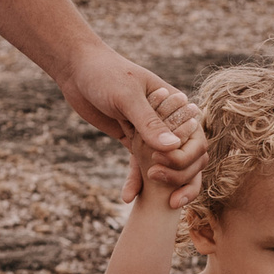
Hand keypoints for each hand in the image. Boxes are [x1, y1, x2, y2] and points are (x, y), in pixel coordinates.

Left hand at [58, 45, 208, 206]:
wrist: (78, 69)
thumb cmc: (105, 73)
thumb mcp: (127, 96)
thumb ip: (149, 122)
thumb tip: (172, 148)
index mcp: (176, 104)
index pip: (195, 137)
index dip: (187, 157)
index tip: (162, 162)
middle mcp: (168, 120)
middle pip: (186, 156)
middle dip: (178, 176)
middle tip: (158, 184)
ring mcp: (150, 132)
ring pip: (166, 165)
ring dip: (162, 186)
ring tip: (152, 204)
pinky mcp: (132, 141)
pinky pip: (139, 166)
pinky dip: (135, 182)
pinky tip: (127, 197)